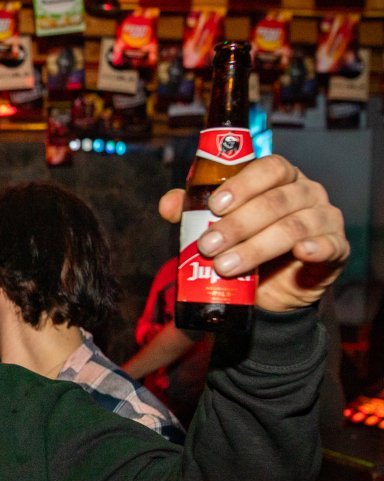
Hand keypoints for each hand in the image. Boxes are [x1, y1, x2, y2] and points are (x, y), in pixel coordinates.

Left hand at [158, 154, 347, 312]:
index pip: (268, 169)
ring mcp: (324, 219)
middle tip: (207, 246)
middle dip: (237, 225)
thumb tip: (168, 204)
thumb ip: (193, 211)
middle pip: (276, 201)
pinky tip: (301, 253)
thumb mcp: (216, 225)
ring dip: (257, 247)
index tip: (214, 206)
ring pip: (294, 227)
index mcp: (280, 179)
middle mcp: (306, 193)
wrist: (271, 287)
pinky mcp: (336, 248)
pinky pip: (330, 246)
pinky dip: (316, 248)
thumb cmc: (245, 244)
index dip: (242, 185)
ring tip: (225, 265)